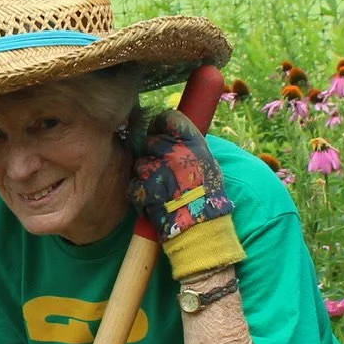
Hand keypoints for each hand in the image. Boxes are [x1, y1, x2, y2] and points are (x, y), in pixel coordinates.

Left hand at [129, 109, 233, 241]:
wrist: (201, 225)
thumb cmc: (208, 194)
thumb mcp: (207, 162)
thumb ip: (189, 145)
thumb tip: (171, 132)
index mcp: (192, 143)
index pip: (168, 118)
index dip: (162, 125)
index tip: (160, 130)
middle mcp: (173, 153)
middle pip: (151, 140)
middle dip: (154, 153)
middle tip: (164, 168)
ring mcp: (156, 171)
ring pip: (140, 163)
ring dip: (146, 174)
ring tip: (162, 187)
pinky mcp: (143, 189)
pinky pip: (134, 184)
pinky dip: (141, 192)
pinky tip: (154, 199)